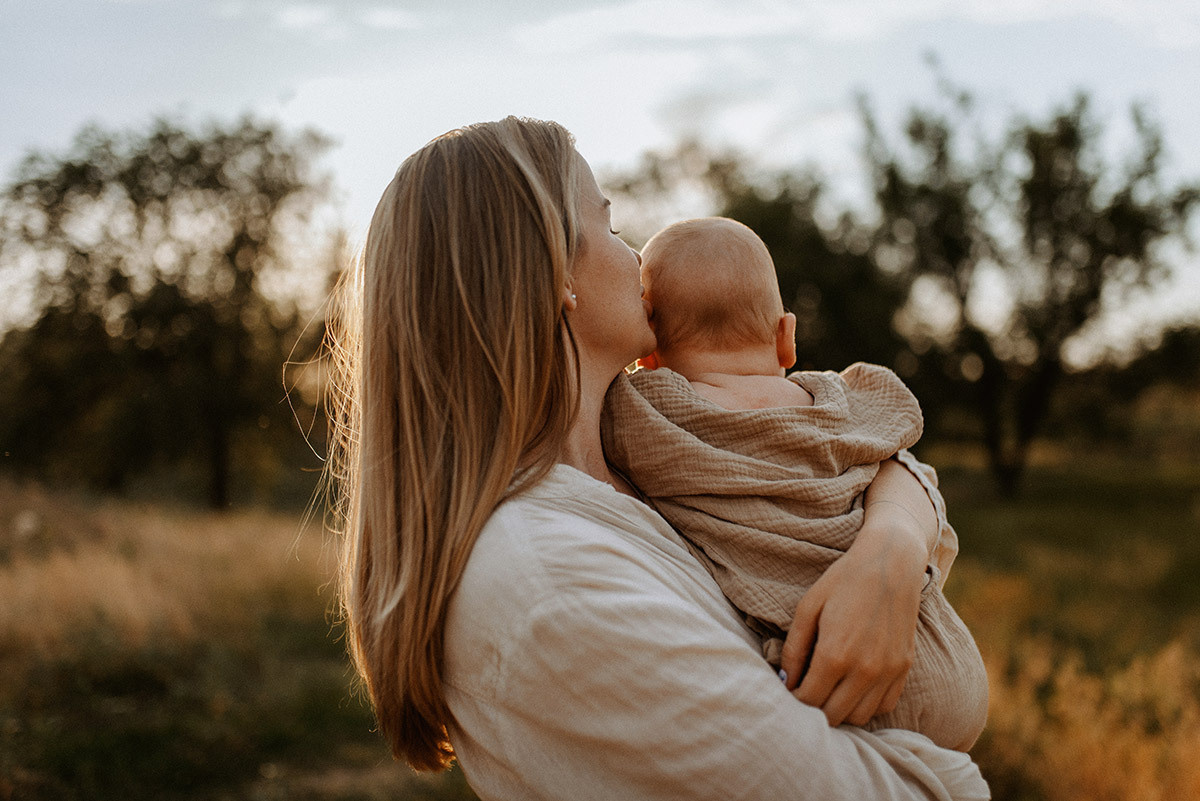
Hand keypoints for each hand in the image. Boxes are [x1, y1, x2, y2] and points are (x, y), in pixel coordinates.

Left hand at [779, 521, 925, 727]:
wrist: (891, 563)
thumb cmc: (843, 581)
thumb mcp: (808, 608)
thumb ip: (794, 649)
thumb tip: (785, 681)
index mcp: (835, 654)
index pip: (808, 700)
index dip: (793, 700)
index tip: (789, 691)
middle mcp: (864, 670)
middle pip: (833, 715)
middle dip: (814, 710)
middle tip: (806, 692)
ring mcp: (888, 672)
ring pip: (859, 717)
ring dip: (840, 711)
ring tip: (829, 691)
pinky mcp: (904, 669)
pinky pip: (884, 706)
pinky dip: (866, 705)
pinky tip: (853, 687)